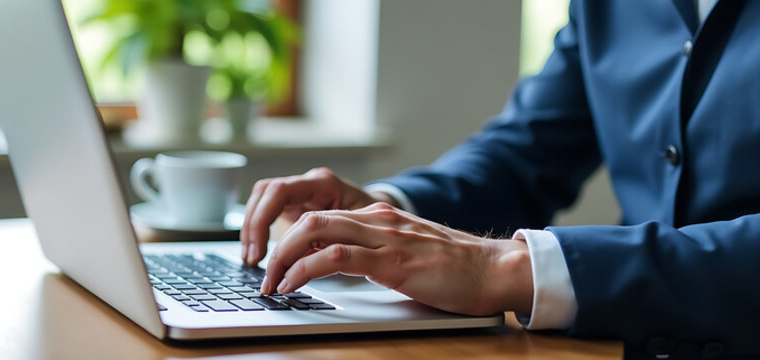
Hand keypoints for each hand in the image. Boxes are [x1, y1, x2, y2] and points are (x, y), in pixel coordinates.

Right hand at [240, 168, 390, 264]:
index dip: (263, 221)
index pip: (280, 192)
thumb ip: (333, 244)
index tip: (262, 253)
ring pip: (261, 200)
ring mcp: (300, 192)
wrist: (383, 216)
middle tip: (252, 260)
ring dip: (251, 229)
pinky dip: (258, 231)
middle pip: (264, 193)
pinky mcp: (295, 205)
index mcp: (324, 184)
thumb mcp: (359, 233)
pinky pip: (266, 210)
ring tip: (251, 260)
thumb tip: (307, 267)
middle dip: (253, 227)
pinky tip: (258, 253)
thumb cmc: (376, 224)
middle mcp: (308, 183)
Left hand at [259, 203, 533, 315]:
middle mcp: (377, 220)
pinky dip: (304, 269)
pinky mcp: (392, 261)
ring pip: (314, 230)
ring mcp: (384, 238)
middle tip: (262, 271)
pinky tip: (292, 284)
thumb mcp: (408, 255)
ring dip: (283, 256)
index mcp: (379, 218)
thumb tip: (343, 266)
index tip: (274, 260)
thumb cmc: (458, 271)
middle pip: (308, 217)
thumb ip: (378, 253)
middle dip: (276, 243)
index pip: (320, 215)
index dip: (289, 235)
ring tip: (270, 281)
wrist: (497, 269)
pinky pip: (336, 257)